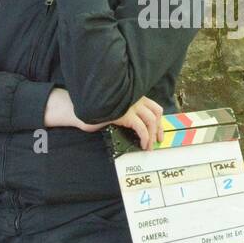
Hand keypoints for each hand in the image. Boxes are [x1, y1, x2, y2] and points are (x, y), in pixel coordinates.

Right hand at [44, 88, 165, 149]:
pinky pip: (142, 128)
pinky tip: (142, 145)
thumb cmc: (98, 111)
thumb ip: (128, 114)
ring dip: (152, 136)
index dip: (159, 121)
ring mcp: (131, 105)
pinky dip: (145, 138)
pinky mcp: (126, 114)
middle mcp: (135, 98)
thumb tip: (141, 129)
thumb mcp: (117, 110)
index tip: (158, 132)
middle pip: (156, 113)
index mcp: (134, 95)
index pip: (154, 107)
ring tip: (148, 146)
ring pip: (151, 121)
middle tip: (157, 141)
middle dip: (159, 129)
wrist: (84, 110)